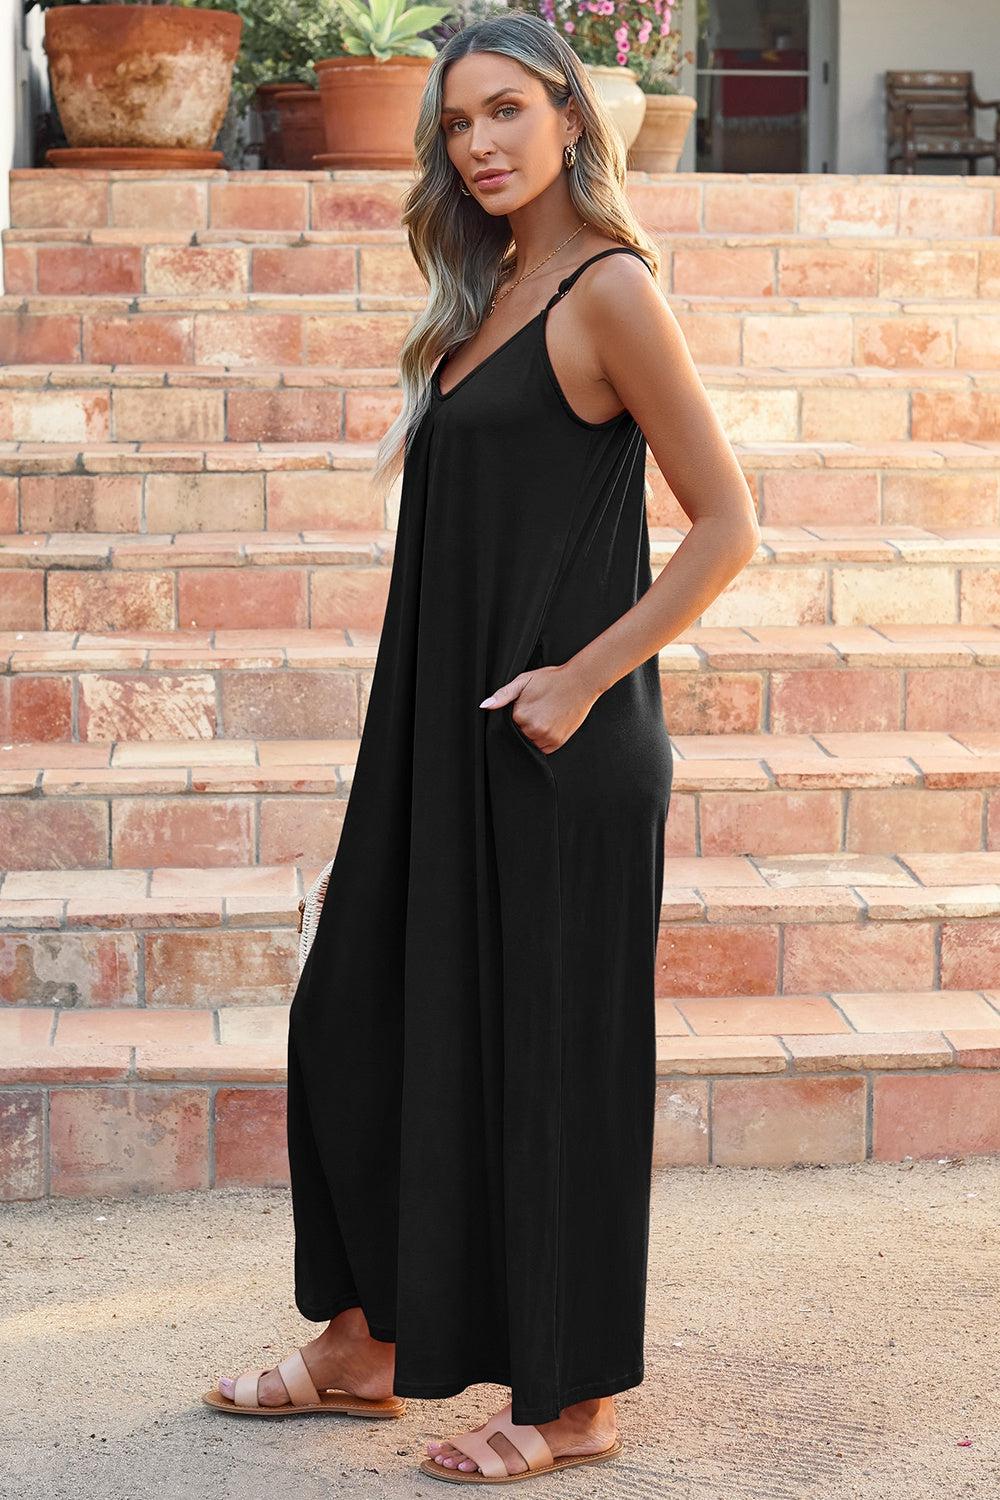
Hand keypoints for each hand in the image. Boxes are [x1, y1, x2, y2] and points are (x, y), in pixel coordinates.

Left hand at [479, 662, 597, 753]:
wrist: (580, 682)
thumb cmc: (552, 679)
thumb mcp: (524, 681)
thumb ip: (503, 695)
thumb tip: (485, 706)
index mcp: (521, 715)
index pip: (508, 724)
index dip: (514, 716)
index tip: (524, 707)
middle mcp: (532, 729)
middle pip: (518, 734)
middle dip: (523, 725)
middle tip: (536, 709)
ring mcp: (546, 737)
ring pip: (529, 742)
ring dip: (532, 734)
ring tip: (544, 715)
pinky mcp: (557, 742)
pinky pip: (542, 748)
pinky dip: (542, 740)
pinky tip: (549, 724)